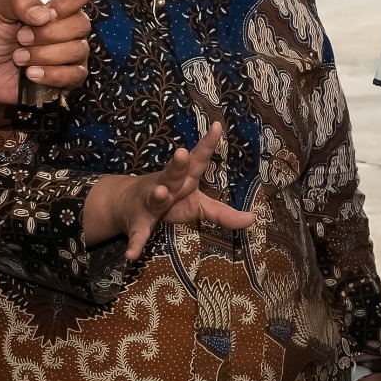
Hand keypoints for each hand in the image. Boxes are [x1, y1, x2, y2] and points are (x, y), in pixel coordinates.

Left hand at [0, 0, 95, 106]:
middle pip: (81, 24)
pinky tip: (31, 73)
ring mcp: (71, 53)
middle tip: (21, 38)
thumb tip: (44, 14)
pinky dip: (51, 74)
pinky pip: (74, 75)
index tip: (48, 12)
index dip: (69, 1)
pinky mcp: (68, 77)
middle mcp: (67, 28)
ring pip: (77, 50)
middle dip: (48, 33)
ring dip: (43, 55)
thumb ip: (19, 1)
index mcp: (54, 7)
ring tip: (19, 58)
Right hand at [80, 126, 257, 259]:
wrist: (128, 204)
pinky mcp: (138, 222)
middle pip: (173, 173)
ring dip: (158, 194)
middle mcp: (167, 185)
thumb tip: (252, 219)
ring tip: (162, 193)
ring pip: (154, 196)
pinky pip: (137, 234)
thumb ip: (224, 213)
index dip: (208, 144)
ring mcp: (150, 202)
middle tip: (183, 154)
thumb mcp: (198, 205)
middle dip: (178, 164)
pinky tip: (132, 254)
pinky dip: (135, 243)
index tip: (218, 126)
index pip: (199, 159)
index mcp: (184, 179)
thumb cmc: (172, 200)